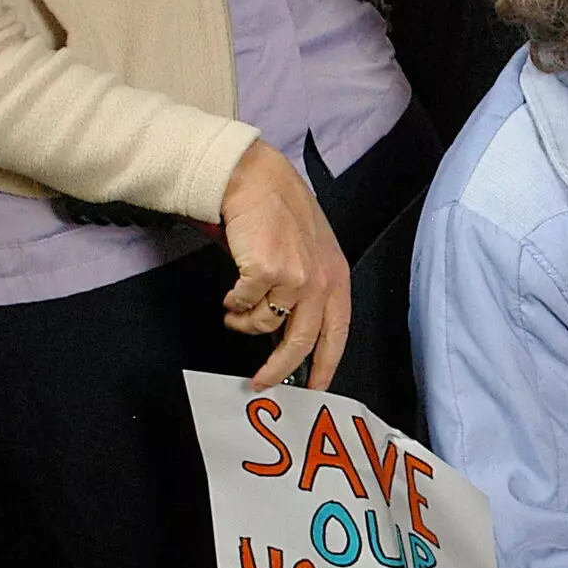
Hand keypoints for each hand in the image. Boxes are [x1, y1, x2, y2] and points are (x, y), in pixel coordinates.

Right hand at [219, 140, 350, 390]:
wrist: (255, 179)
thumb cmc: (280, 212)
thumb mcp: (310, 253)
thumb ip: (308, 290)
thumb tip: (286, 333)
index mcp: (336, 278)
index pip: (337, 333)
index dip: (325, 364)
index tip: (314, 388)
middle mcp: (320, 281)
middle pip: (300, 341)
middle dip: (278, 368)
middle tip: (261, 382)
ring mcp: (294, 276)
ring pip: (264, 324)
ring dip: (245, 323)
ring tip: (235, 311)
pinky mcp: (265, 270)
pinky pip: (243, 305)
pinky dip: (232, 303)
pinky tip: (231, 292)